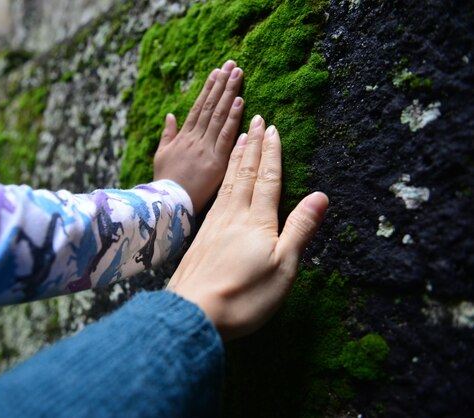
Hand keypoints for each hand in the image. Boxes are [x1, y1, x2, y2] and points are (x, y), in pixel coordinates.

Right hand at [153, 60, 243, 213]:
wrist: (167, 204)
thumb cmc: (164, 183)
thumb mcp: (161, 155)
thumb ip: (167, 134)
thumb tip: (171, 115)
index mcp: (183, 137)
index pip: (198, 107)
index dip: (208, 89)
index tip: (216, 72)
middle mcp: (195, 139)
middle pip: (211, 106)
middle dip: (221, 84)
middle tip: (232, 64)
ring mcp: (206, 148)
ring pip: (219, 116)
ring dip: (229, 93)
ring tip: (238, 74)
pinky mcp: (216, 161)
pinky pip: (226, 136)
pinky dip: (234, 118)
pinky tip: (240, 101)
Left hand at [167, 115, 328, 339]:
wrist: (193, 313)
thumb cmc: (245, 296)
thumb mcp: (283, 266)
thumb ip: (300, 229)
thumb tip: (321, 196)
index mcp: (257, 221)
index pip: (267, 179)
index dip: (271, 153)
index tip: (272, 128)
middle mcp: (233, 215)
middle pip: (245, 174)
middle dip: (253, 146)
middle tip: (255, 120)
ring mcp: (214, 225)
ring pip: (227, 183)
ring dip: (235, 158)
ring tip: (239, 139)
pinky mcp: (201, 237)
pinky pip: (215, 197)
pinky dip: (221, 180)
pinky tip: (220, 181)